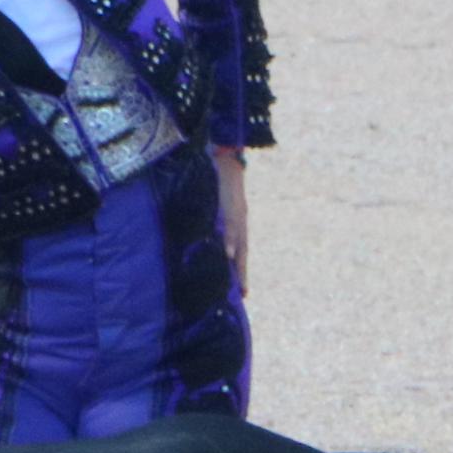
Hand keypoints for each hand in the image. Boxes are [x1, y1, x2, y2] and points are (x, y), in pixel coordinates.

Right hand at [213, 146, 249, 296]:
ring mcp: (235, 214)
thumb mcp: (220, 203)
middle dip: (242, 273)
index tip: (242, 293)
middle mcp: (239, 221)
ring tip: (236, 281)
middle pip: (243, 252)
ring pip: (237, 242)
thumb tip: (209, 238)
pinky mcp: (228, 206)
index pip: (241, 251)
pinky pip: (228, 225)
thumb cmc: (220, 180)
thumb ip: (217, 220)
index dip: (241, 270)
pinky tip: (228, 253)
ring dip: (236, 261)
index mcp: (237, 222)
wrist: (226, 157)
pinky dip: (228, 239)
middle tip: (242, 294)